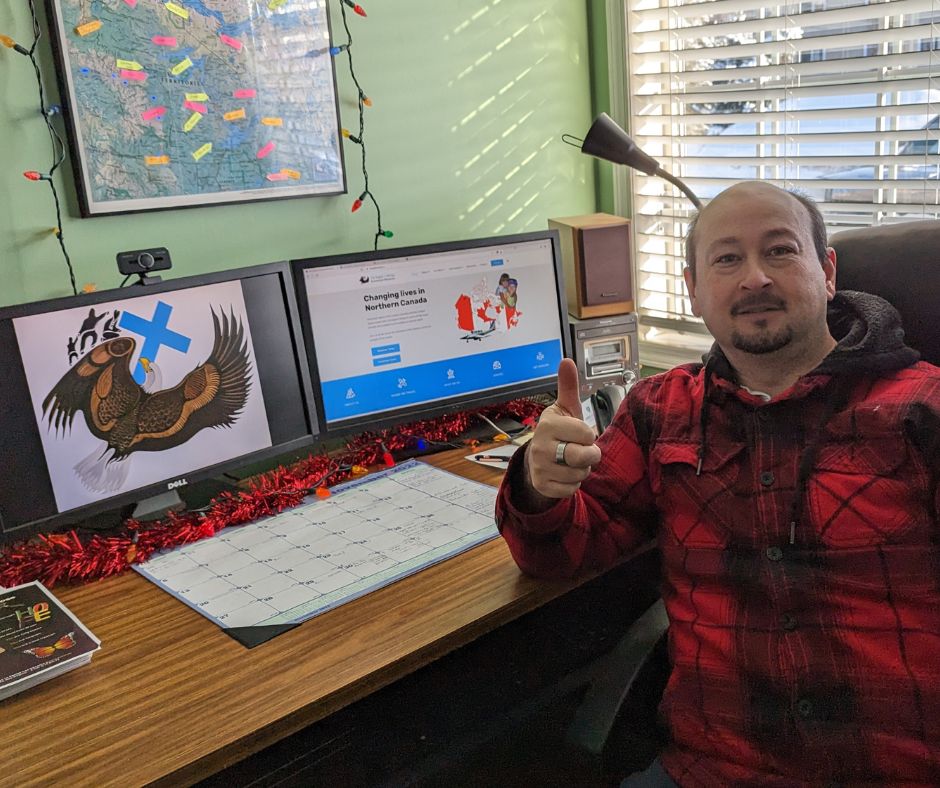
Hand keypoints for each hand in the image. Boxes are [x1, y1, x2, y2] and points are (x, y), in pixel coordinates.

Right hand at [524, 358, 601, 499]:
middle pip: (583, 456)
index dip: (588, 435)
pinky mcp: (542, 485)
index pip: (586, 433)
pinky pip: (571, 489)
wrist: (537, 459)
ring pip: (579, 474)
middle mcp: (540, 446)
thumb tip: (566, 360)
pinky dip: (573, 484)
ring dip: (582, 470)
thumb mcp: (565, 409)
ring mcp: (539, 468)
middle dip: (590, 455)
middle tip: (583, 450)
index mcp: (547, 425)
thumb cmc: (559, 431)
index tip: (579, 434)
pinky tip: (565, 474)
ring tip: (571, 461)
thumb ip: (568, 387)